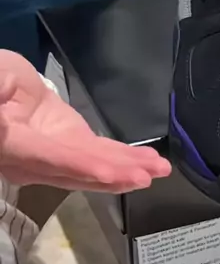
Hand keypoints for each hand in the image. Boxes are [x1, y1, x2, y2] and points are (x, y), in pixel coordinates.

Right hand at [0, 51, 170, 192]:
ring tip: (159, 170)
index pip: (50, 156)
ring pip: (92, 167)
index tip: (108, 173)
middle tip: (146, 176)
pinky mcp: (71, 147)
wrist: (0, 87)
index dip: (80, 165)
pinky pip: (97, 157)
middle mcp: (34, 161)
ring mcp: (54, 158)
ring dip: (126, 171)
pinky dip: (123, 161)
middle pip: (78, 170)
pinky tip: (147, 163)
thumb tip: (3, 109)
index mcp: (14, 143)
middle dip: (114, 174)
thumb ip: (0, 99)